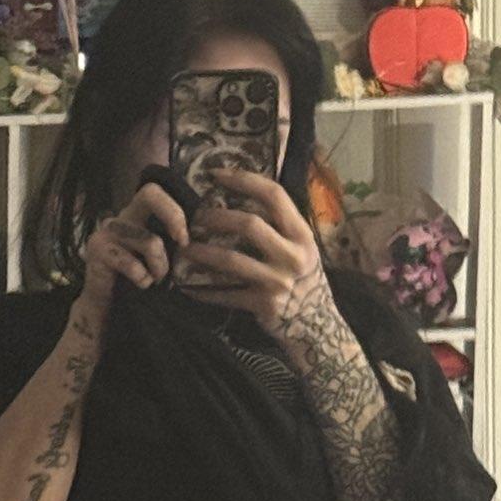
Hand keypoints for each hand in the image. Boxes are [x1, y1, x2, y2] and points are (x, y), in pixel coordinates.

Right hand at [81, 180, 191, 311]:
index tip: (184, 239)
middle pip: (150, 194)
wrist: (105, 304)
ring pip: (151, 242)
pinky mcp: (98, 248)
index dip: (175, 211)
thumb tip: (201, 238)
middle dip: (173, 215)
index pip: (157, 192)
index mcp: (139, 214)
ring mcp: (109, 230)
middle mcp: (124, 216)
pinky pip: (133, 264)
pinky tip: (140, 285)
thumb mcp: (159, 258)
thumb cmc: (137, 280)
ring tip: (156, 280)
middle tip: (182, 242)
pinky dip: (143, 279)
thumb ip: (173, 244)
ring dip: (160, 267)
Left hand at [174, 167, 332, 337]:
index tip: (216, 174)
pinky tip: (189, 287)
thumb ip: (282, 227)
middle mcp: (292, 256)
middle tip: (196, 217)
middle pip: (249, 225)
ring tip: (184, 249)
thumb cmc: (304, 281)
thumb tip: (243, 197)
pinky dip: (204, 291)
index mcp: (302, 235)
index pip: (274, 196)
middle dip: (216, 217)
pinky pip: (226, 294)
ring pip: (231, 259)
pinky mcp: (262, 305)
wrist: (316, 326)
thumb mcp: (303, 249)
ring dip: (202, 253)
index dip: (244, 180)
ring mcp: (277, 282)